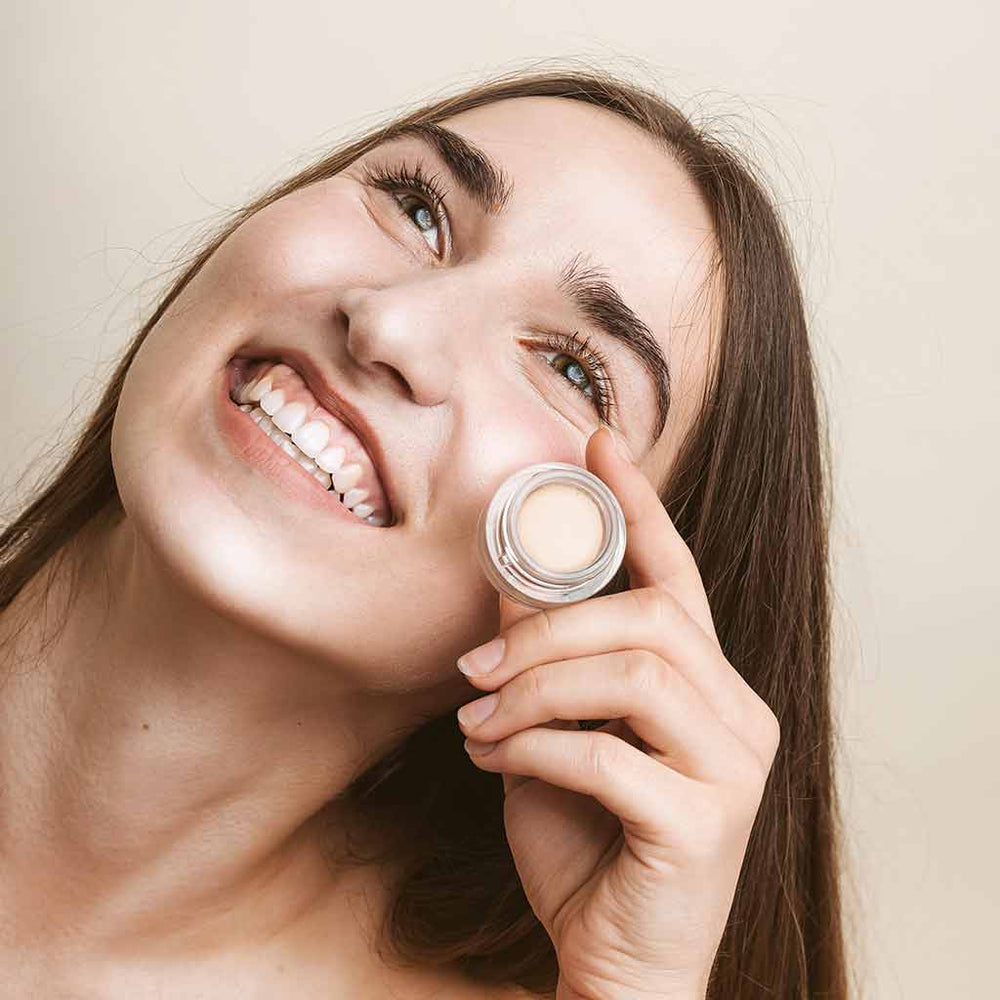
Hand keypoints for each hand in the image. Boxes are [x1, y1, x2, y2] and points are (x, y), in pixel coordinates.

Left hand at [455, 426, 780, 999]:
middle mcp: (739, 713)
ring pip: (633, 673)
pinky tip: (493, 763)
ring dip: (534, 688)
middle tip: (473, 669)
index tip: (599, 444)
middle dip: (548, 629)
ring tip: (474, 722)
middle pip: (649, 618)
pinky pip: (608, 753)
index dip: (639, 506)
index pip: (677, 576)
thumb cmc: (585, 842)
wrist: (611, 961)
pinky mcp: (707, 823)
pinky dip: (535, 748)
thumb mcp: (551, 733)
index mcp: (705, 685)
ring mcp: (735, 768)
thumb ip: (544, 660)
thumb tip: (509, 581)